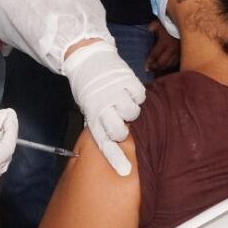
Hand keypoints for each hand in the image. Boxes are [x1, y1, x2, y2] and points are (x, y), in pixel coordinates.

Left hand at [64, 40, 145, 176]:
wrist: (87, 57)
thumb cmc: (89, 86)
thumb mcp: (88, 106)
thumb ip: (100, 121)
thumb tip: (113, 139)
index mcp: (92, 114)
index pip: (103, 142)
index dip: (114, 158)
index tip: (124, 170)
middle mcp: (104, 106)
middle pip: (120, 131)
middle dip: (124, 130)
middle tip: (122, 121)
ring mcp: (116, 93)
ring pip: (133, 112)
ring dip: (131, 108)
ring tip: (124, 101)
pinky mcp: (127, 80)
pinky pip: (140, 95)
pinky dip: (138, 94)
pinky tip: (129, 90)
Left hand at [144, 20, 178, 73]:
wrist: (188, 25)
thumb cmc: (172, 24)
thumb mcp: (161, 23)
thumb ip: (153, 26)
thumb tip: (149, 30)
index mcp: (164, 42)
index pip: (155, 54)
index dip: (149, 62)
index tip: (145, 67)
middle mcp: (171, 50)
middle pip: (162, 62)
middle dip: (155, 67)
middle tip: (150, 69)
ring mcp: (178, 53)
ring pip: (169, 64)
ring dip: (162, 68)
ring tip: (157, 69)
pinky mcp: (183, 53)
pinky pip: (176, 62)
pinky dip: (170, 65)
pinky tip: (166, 66)